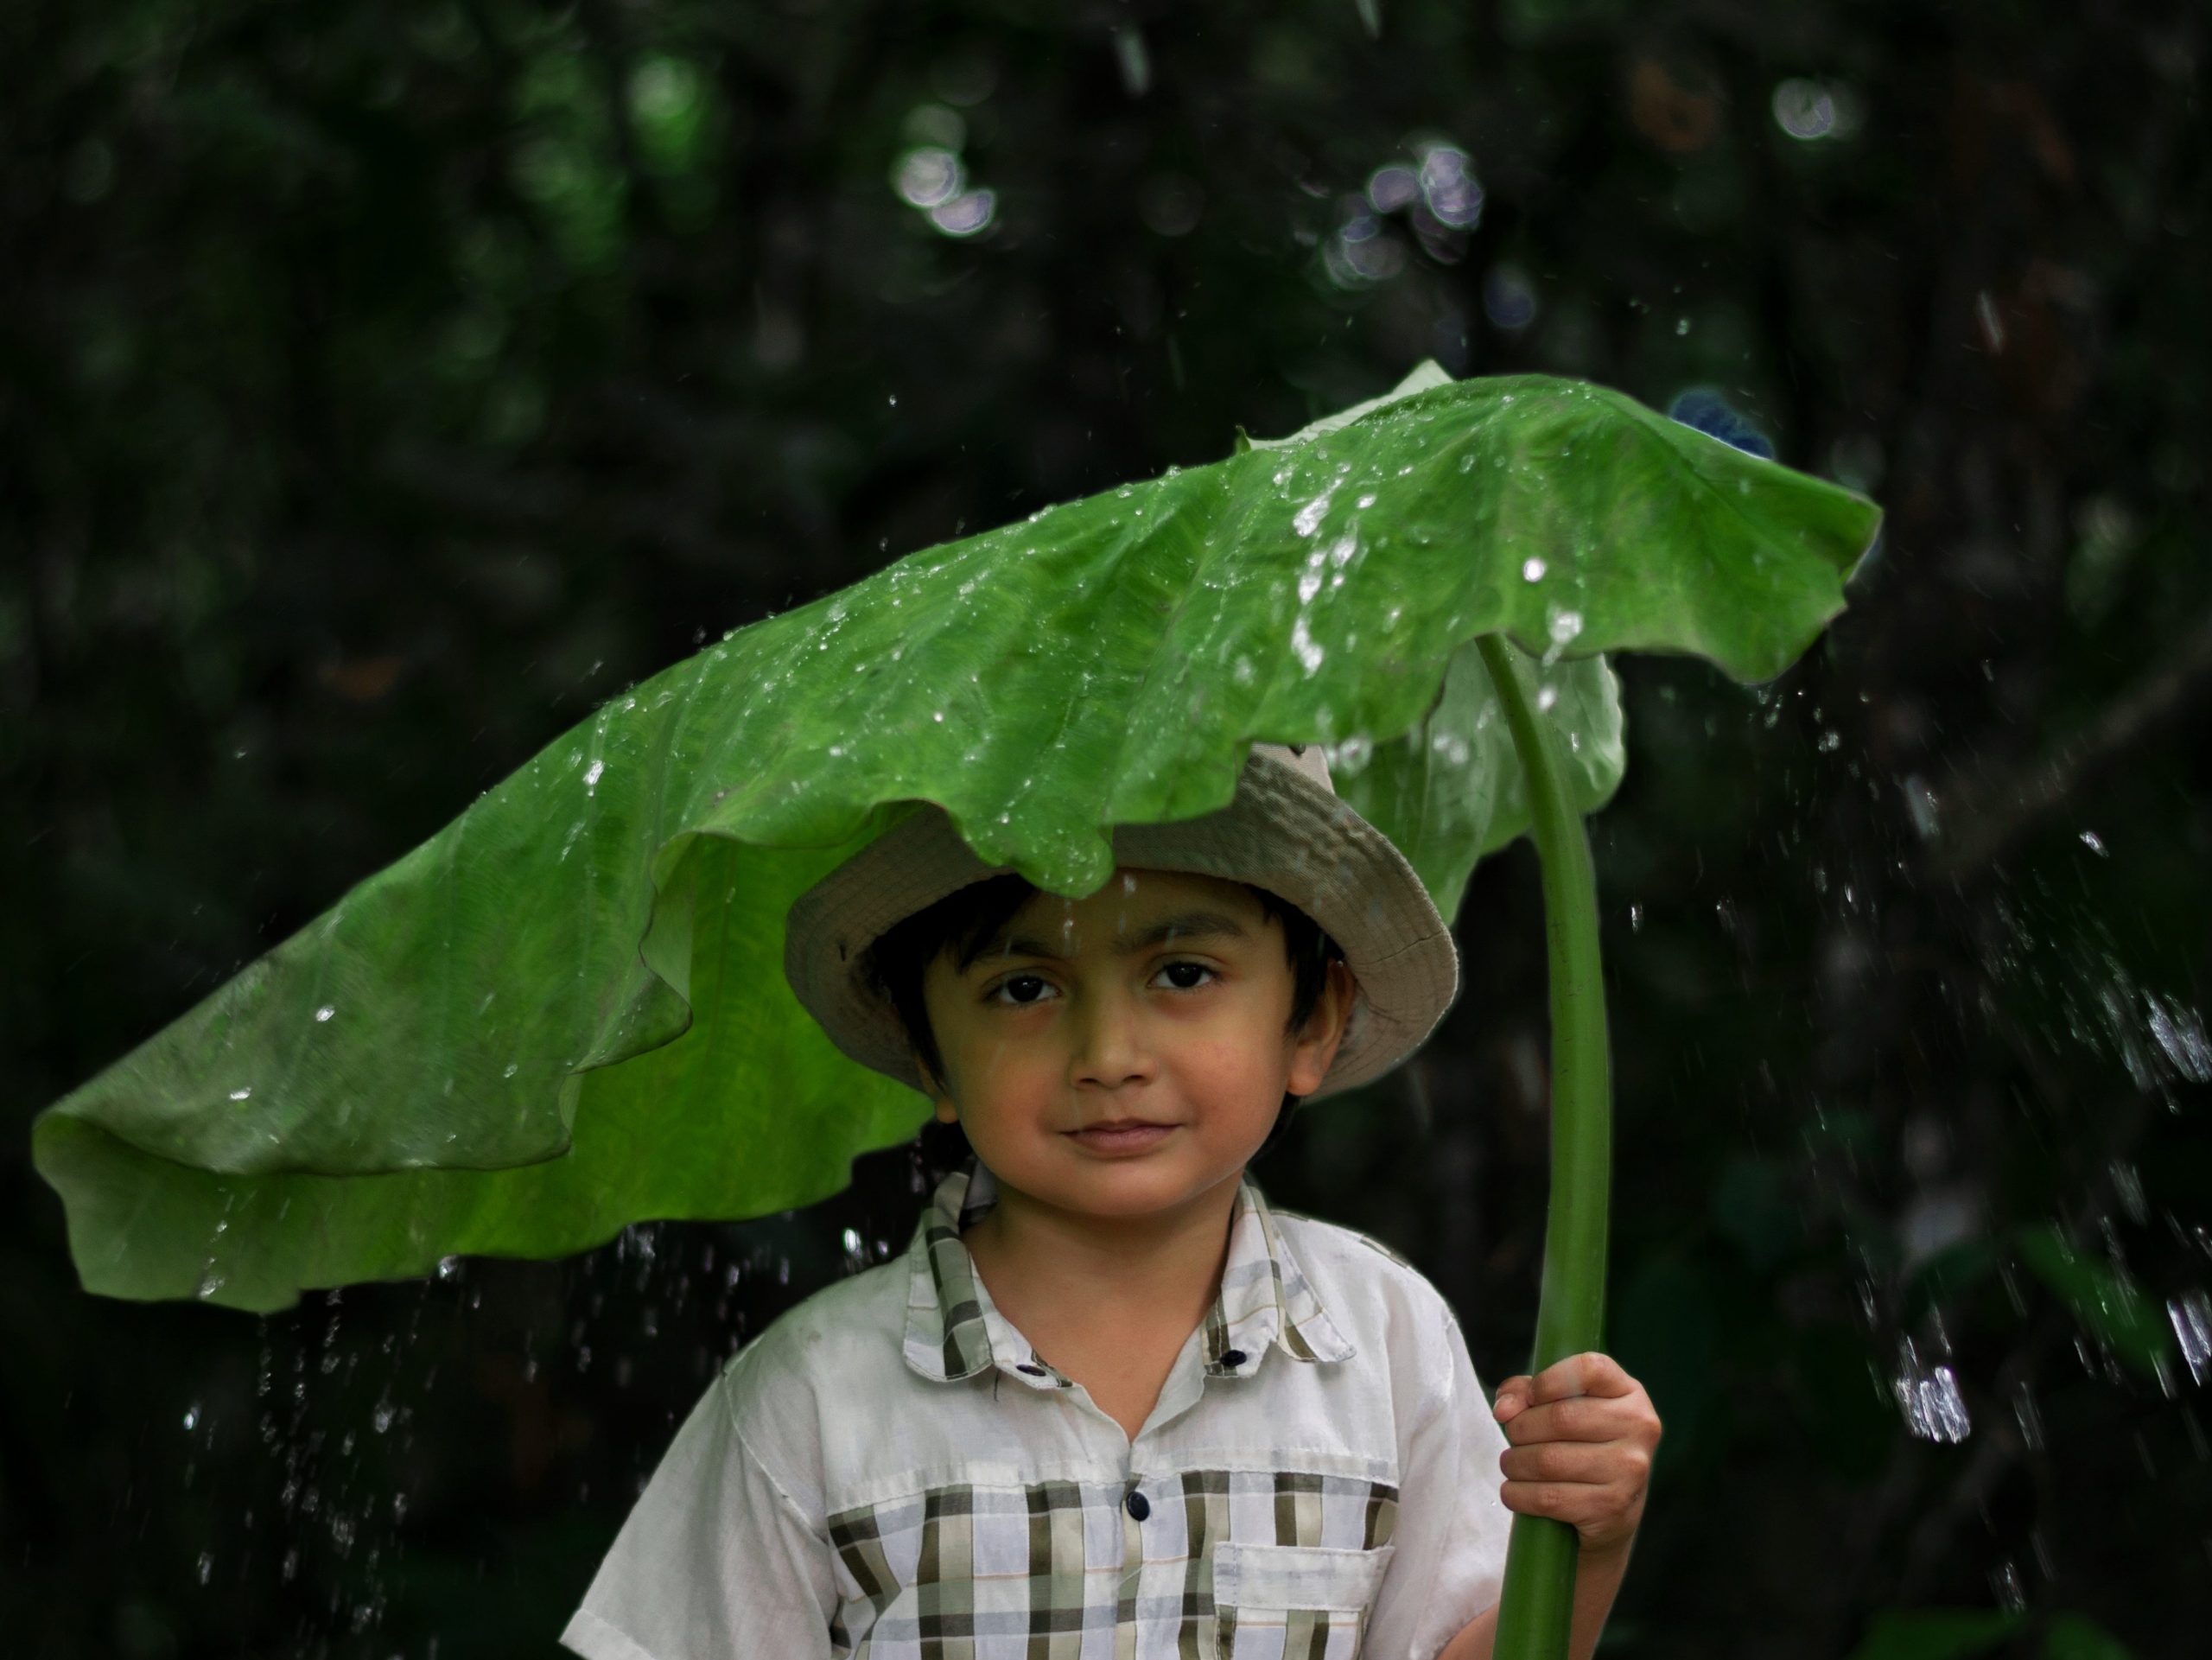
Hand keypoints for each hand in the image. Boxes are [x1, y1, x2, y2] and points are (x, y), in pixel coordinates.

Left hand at [1491, 1351, 1661, 1555]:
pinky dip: (1518, 1494)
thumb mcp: (1561, 1406)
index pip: (1591, 1369)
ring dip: (1515, 1463)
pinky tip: (1514, 1492)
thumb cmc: (1582, 1445)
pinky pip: (1549, 1498)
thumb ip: (1525, 1392)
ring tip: (1511, 1464)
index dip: (1549, 1380)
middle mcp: (1639, 1427)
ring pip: (1549, 1460)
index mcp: (1629, 1393)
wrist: (1612, 1509)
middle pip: (1560, 1417)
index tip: (1531, 1396)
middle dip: (1520, 1428)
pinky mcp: (1613, 1507)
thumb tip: (1504, 1410)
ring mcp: (1630, 1470)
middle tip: (1512, 1437)